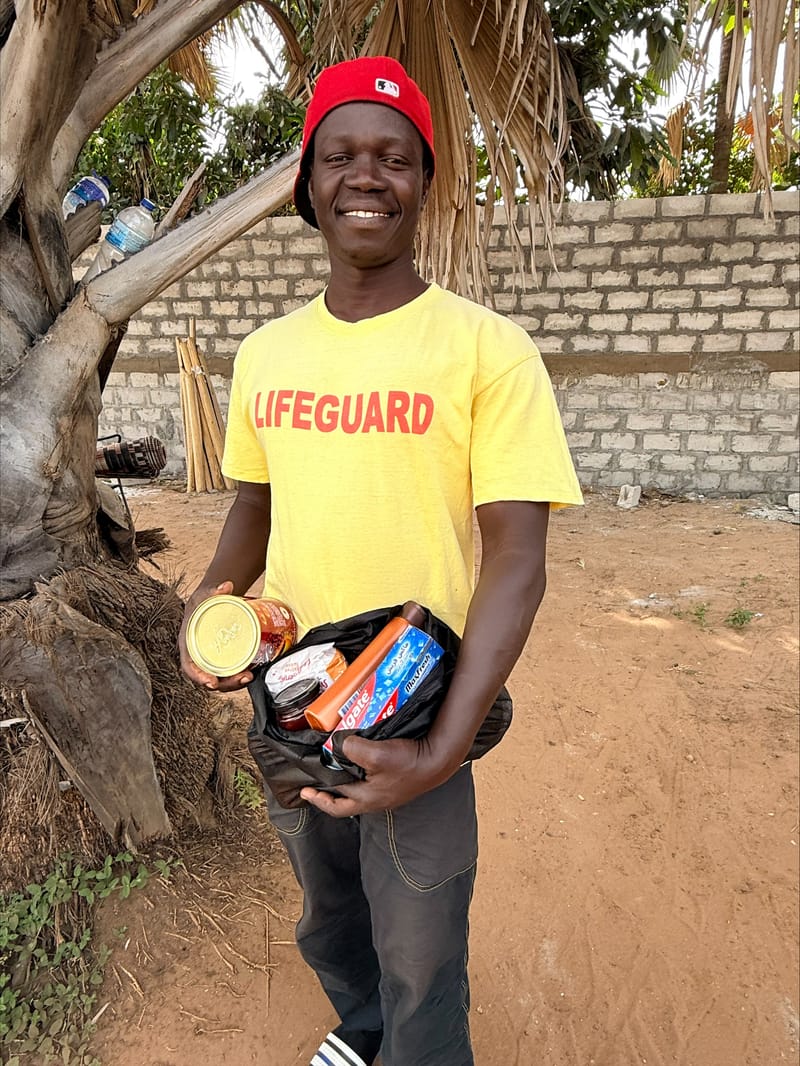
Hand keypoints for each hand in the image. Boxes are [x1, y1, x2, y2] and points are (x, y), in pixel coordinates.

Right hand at [178, 580, 254, 691]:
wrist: (208, 603)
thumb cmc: (202, 602)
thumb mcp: (204, 595)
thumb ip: (214, 590)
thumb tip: (227, 585)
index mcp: (188, 645)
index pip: (189, 667)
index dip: (199, 677)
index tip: (211, 682)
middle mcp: (198, 656)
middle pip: (208, 677)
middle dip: (225, 683)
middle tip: (243, 677)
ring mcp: (210, 660)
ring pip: (220, 678)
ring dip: (234, 682)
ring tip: (249, 676)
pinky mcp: (221, 660)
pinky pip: (227, 673)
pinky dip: (238, 676)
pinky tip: (251, 673)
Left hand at [300, 735, 453, 816]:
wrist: (438, 760)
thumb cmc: (409, 763)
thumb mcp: (375, 754)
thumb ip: (352, 749)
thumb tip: (338, 745)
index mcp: (367, 798)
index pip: (336, 805)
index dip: (318, 799)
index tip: (305, 791)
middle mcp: (376, 799)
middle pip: (345, 800)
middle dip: (329, 791)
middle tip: (316, 783)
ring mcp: (387, 791)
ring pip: (358, 789)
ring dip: (345, 780)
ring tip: (336, 768)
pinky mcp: (396, 780)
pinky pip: (371, 779)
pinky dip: (361, 771)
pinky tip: (362, 759)